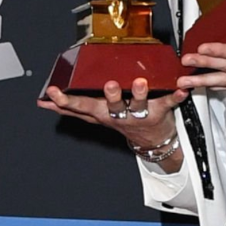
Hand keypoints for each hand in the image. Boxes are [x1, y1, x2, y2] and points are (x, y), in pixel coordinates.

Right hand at [36, 78, 188, 151]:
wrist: (152, 141)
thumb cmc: (121, 121)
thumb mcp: (95, 116)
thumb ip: (71, 108)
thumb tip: (44, 101)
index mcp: (103, 113)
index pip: (81, 108)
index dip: (66, 102)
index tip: (54, 92)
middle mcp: (120, 115)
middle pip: (113, 107)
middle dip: (110, 98)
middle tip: (108, 85)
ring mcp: (141, 115)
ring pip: (140, 105)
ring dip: (141, 94)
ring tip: (140, 83)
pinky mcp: (160, 112)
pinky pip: (169, 103)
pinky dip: (176, 96)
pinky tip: (181, 90)